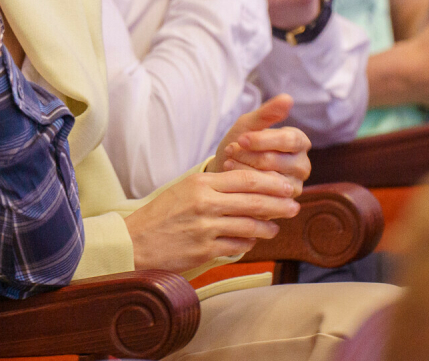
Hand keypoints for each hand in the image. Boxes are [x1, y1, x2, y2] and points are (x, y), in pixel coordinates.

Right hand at [123, 169, 299, 271]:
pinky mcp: (205, 250)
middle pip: (253, 201)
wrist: (135, 241)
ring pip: (250, 225)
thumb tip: (249, 186)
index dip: (270, 182)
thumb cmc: (162, 215)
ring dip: (267, 227)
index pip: (245, 178)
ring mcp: (206, 228)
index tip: (286, 185)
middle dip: (278, 204)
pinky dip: (248, 242)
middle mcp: (204, 203)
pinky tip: (251, 240)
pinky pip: (238, 245)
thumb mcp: (184, 189)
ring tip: (275, 227)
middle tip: (294, 205)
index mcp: (200, 183)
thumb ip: (214, 186)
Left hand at [205, 95, 310, 194]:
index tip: (241, 139)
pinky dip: (245, 185)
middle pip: (278, 161)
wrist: (228, 169)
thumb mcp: (249, 125)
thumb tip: (288, 98)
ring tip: (229, 161)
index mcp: (299, 142)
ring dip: (244, 169)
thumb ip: (267, 113)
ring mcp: (294, 186)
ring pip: (270, 180)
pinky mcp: (282, 204)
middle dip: (249, 155)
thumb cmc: (241, 143)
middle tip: (230, 150)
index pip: (289, 140)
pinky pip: (264, 196)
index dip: (263, 139)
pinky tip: (231, 177)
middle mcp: (303, 165)